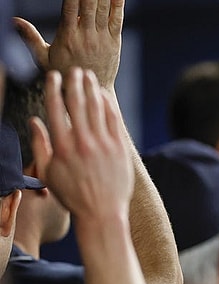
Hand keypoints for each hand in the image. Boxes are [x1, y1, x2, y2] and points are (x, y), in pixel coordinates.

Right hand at [15, 0, 123, 88]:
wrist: (91, 92)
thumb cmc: (65, 73)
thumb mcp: (43, 57)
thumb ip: (30, 37)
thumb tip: (14, 20)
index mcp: (67, 36)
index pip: (70, 6)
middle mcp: (86, 35)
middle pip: (89, 4)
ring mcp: (101, 38)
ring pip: (104, 9)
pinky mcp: (114, 42)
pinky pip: (117, 20)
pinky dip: (118, 5)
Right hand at [29, 68, 132, 220]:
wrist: (102, 212)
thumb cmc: (72, 194)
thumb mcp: (48, 172)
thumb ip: (40, 144)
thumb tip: (33, 121)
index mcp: (62, 146)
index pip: (56, 108)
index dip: (55, 88)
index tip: (54, 76)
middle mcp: (82, 142)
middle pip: (78, 103)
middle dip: (75, 82)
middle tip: (74, 70)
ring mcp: (103, 144)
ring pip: (97, 108)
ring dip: (92, 89)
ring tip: (89, 77)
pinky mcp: (119, 148)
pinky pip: (114, 120)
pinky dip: (108, 105)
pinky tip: (104, 96)